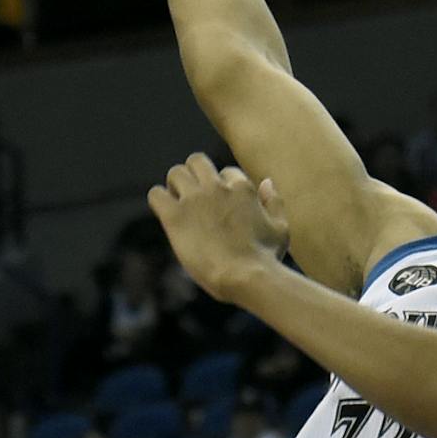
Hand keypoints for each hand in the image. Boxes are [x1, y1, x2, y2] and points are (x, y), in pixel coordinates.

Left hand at [148, 155, 289, 301]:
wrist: (245, 276)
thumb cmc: (265, 257)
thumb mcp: (280, 227)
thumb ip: (274, 201)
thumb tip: (266, 181)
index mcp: (242, 188)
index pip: (226, 173)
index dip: (222, 188)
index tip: (219, 207)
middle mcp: (216, 187)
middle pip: (197, 162)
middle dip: (193, 175)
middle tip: (193, 197)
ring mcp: (194, 200)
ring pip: (175, 173)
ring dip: (175, 186)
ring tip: (178, 205)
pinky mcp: (175, 216)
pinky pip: (156, 194)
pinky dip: (159, 201)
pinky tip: (166, 216)